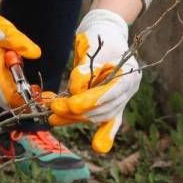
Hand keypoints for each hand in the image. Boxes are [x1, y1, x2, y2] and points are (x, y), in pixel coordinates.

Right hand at [0, 6, 41, 109]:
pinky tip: (20, 82)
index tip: (36, 91)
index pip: (8, 96)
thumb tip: (36, 54)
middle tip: (36, 89)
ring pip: (4, 100)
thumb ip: (21, 43)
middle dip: (24, 99)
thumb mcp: (6, 32)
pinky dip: (12, 93)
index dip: (24, 99)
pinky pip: (1, 95)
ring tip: (30, 85)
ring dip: (19, 96)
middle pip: (8, 102)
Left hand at [48, 9, 140, 153]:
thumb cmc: (98, 38)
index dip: (92, 100)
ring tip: (53, 117)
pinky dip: (104, 134)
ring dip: (76, 118)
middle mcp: (129, 88)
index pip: (111, 91)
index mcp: (130, 71)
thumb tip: (76, 91)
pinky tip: (99, 147)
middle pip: (104, 107)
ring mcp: (123, 98)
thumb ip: (86, 69)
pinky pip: (110, 122)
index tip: (71, 105)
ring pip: (100, 115)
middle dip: (76, 110)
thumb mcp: (90, 46)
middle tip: (53, 108)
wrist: (106, 35)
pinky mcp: (113, 105)